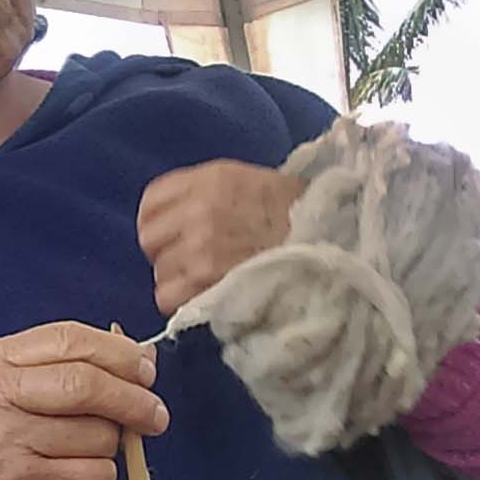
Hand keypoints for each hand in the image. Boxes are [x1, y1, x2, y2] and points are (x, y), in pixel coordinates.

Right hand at [0, 322, 169, 479]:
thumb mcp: (15, 379)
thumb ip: (72, 361)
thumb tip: (145, 356)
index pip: (70, 340)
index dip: (119, 353)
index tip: (146, 370)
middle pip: (85, 386)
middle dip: (133, 399)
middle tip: (154, 414)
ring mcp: (7, 441)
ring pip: (98, 435)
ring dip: (112, 444)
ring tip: (90, 447)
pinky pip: (95, 475)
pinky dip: (102, 475)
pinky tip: (81, 472)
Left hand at [138, 159, 308, 315]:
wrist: (330, 242)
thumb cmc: (295, 213)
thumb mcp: (249, 182)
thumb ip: (207, 193)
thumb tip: (176, 216)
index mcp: (211, 179)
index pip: (151, 201)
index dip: (158, 221)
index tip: (171, 233)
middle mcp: (200, 210)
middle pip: (149, 238)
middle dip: (166, 251)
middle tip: (190, 259)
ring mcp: (201, 248)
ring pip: (159, 271)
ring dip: (178, 279)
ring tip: (208, 278)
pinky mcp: (206, 283)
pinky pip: (168, 297)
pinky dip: (183, 300)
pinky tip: (206, 295)